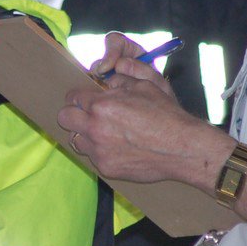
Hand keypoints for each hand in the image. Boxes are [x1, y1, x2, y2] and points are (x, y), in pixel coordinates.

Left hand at [60, 41, 224, 186]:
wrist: (181, 148)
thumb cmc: (166, 114)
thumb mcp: (146, 85)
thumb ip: (122, 77)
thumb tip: (108, 77)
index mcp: (101, 105)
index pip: (72, 97)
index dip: (79, 96)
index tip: (86, 99)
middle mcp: (95, 128)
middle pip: (64, 118)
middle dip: (73, 113)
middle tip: (88, 115)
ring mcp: (99, 150)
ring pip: (76, 140)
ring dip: (85, 134)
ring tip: (104, 133)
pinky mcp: (106, 168)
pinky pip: (93, 157)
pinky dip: (100, 152)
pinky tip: (117, 148)